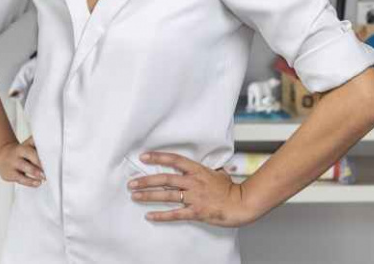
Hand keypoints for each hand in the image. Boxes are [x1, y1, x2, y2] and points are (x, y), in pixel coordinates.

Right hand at [0, 136, 45, 186]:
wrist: (1, 156)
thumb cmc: (19, 153)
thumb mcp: (26, 146)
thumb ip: (36, 145)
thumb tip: (50, 143)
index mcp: (22, 147)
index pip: (32, 149)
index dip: (40, 155)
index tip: (50, 160)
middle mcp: (16, 155)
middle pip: (28, 156)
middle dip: (38, 163)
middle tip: (48, 168)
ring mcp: (12, 165)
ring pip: (24, 168)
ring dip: (34, 172)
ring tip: (43, 177)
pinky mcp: (9, 175)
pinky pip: (21, 179)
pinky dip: (30, 182)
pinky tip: (38, 183)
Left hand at [127, 152, 257, 226]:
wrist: (242, 203)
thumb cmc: (230, 189)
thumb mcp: (217, 173)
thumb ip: (204, 170)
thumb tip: (203, 166)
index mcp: (197, 170)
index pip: (174, 160)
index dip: (157, 157)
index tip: (143, 157)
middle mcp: (193, 182)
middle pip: (165, 179)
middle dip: (146, 181)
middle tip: (131, 183)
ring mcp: (194, 197)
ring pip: (167, 195)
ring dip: (149, 196)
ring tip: (135, 196)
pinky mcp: (196, 211)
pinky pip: (175, 214)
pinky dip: (161, 215)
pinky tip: (150, 215)